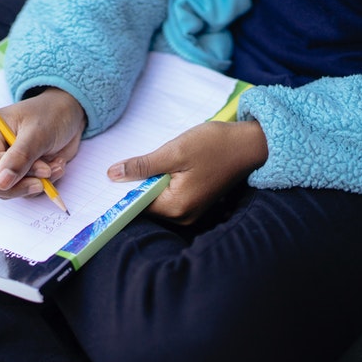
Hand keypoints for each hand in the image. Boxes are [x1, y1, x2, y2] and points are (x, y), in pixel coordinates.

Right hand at [0, 87, 85, 197]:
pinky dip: (40, 185)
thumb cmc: (51, 115)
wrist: (67, 115)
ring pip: (4, 191)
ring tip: (55, 166)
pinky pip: (20, 192)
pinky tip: (54, 167)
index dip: (15, 173)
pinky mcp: (11, 174)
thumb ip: (20, 157)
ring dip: (35, 184)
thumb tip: (2, 183)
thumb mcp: (39, 133)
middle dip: (20, 186)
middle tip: (46, 179)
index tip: (44, 170)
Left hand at [107, 120, 267, 223]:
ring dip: (152, 181)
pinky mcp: (196, 204)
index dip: (123, 190)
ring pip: (157, 199)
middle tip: (137, 161)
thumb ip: (142, 166)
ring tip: (160, 161)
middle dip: (138, 184)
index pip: (137, 205)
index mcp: (176, 207)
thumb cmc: (215, 145)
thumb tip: (112, 175)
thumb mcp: (174, 151)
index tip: (112, 176)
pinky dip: (164, 182)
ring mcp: (191, 212)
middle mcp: (183, 217)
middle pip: (146, 204)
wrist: (249, 145)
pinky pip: (170, 197)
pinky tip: (169, 166)